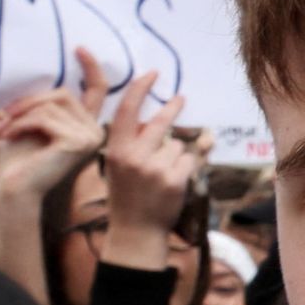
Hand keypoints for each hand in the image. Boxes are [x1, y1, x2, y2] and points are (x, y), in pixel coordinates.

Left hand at [0, 76, 99, 212]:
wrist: (14, 189)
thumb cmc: (18, 161)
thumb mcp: (28, 125)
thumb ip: (35, 105)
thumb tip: (22, 76)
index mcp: (85, 126)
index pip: (96, 90)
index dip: (91, 68)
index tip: (79, 48)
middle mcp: (94, 131)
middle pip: (64, 94)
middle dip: (30, 101)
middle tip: (5, 115)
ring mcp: (89, 137)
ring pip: (52, 105)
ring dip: (21, 115)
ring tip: (3, 131)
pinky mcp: (77, 143)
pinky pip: (46, 117)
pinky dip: (21, 124)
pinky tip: (7, 136)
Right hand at [91, 59, 197, 272]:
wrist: (136, 231)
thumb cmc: (126, 194)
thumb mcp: (118, 166)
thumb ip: (131, 142)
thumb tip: (154, 117)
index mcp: (116, 151)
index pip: (127, 111)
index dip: (140, 89)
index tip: (152, 73)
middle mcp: (134, 157)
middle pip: (160, 122)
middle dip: (173, 108)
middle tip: (180, 98)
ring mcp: (156, 169)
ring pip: (177, 144)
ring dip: (174, 154)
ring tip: (160, 175)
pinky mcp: (176, 180)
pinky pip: (189, 159)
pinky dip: (185, 167)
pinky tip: (172, 182)